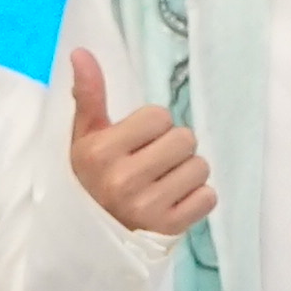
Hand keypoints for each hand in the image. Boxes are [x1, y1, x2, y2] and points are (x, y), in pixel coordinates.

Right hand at [66, 49, 217, 238]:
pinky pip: (208, 197)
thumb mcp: (85, 137)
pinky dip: (197, 198)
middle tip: (152, 163)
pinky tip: (174, 201)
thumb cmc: (92, 178)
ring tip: (164, 182)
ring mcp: (147, 208)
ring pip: (200, 167)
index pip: (159, 116)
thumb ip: (88, 94)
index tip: (136, 143)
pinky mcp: (169, 229)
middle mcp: (123, 180)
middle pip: (185, 139)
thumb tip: (81, 52)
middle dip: (173, 148)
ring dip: (187, 173)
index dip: (152, 127)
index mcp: (101, 152)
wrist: (89, 238)